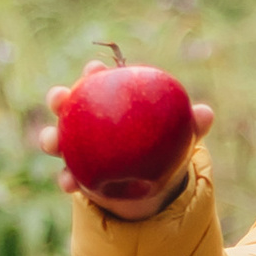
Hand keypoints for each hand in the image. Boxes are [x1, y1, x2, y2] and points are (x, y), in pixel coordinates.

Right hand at [42, 75, 213, 216]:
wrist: (154, 182)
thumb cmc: (165, 146)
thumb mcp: (181, 136)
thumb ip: (191, 124)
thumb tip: (204, 114)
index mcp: (111, 100)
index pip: (100, 80)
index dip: (93, 73)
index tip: (94, 70)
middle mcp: (88, 119)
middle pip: (68, 103)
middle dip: (59, 98)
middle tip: (60, 99)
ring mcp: (78, 146)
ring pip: (58, 137)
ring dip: (51, 139)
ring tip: (53, 145)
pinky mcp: (76, 172)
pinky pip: (67, 174)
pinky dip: (66, 178)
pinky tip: (68, 184)